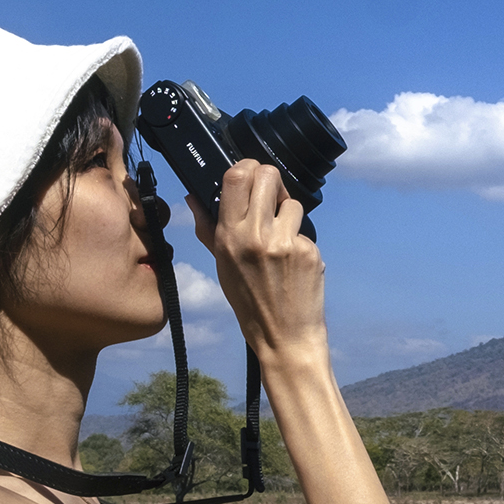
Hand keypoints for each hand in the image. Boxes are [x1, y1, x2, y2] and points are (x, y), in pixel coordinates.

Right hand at [192, 160, 325, 365]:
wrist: (284, 337)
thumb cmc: (249, 303)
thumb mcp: (221, 266)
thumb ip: (208, 228)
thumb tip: (194, 197)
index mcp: (229, 237)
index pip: (237, 176)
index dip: (247, 166)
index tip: (251, 174)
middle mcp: (256, 236)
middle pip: (268, 175)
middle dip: (271, 180)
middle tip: (271, 196)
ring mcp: (285, 243)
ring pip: (292, 201)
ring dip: (288, 212)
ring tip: (281, 238)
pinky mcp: (309, 252)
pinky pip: (305, 230)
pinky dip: (300, 240)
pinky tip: (293, 262)